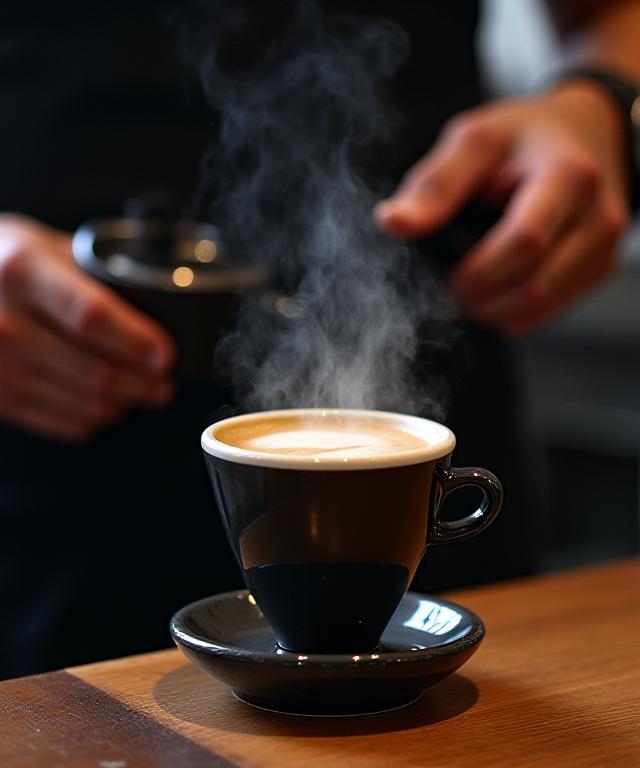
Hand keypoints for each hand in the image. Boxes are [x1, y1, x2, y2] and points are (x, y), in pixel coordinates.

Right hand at [0, 215, 175, 441]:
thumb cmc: (5, 263)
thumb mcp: (46, 247)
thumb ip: (96, 274)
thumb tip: (156, 308)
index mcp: (25, 273)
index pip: (91, 316)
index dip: (136, 342)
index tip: (164, 355)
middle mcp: (6, 322)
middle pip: (96, 372)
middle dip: (145, 384)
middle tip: (165, 382)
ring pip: (87, 404)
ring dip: (126, 403)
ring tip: (143, 392)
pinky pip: (64, 422)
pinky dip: (95, 417)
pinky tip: (105, 403)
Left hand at [375, 82, 629, 333]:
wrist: (587, 134)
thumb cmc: (522, 138)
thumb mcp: (476, 141)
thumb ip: (435, 184)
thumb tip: (390, 223)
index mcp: (568, 176)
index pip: (524, 243)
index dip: (477, 272)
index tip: (446, 279)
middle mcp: (598, 216)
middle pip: (533, 284)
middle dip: (481, 297)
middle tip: (449, 290)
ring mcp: (604, 247)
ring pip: (540, 306)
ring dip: (493, 311)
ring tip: (468, 292)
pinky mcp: (601, 269)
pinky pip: (550, 312)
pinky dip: (512, 313)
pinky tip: (494, 292)